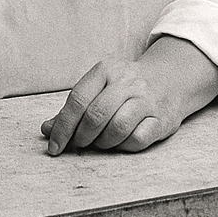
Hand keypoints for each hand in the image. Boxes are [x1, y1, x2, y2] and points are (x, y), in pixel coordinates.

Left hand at [40, 36, 217, 154]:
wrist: (170, 79)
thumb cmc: (124, 88)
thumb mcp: (98, 87)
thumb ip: (72, 109)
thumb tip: (47, 130)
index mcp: (106, 70)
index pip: (78, 100)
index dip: (63, 127)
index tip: (55, 146)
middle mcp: (127, 82)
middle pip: (96, 115)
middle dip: (82, 137)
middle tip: (80, 144)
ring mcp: (147, 100)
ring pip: (117, 129)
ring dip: (103, 143)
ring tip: (101, 141)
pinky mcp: (162, 119)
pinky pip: (137, 140)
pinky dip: (123, 146)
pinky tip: (121, 141)